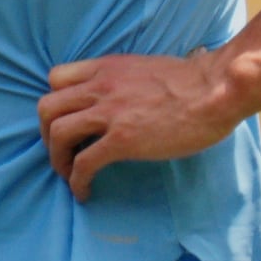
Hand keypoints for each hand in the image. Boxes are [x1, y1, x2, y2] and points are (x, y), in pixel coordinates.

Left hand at [40, 50, 242, 197]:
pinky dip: (77, 181)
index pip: (56, 78)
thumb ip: (122, 79)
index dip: (55, 103)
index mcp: (106, 68)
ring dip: (57, 159)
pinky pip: (84, 163)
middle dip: (46, 134)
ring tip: (68, 174)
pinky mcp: (123, 139)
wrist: (215, 90)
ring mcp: (110, 113)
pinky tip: (84, 192)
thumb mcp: (144, 68)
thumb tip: (119, 97)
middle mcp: (101, 87)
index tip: (65, 121)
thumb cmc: (192, 81)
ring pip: (58, 133)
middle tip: (60, 151)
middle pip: (47, 107)